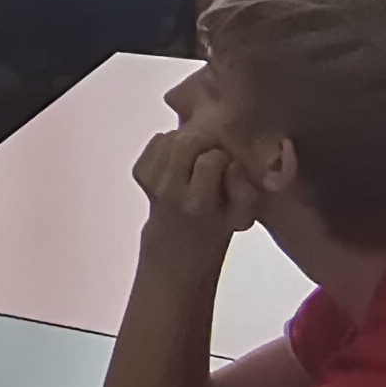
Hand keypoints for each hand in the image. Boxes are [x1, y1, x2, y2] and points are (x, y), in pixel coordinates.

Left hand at [130, 129, 262, 254]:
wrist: (175, 249)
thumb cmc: (213, 231)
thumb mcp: (241, 219)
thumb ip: (244, 191)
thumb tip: (232, 164)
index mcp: (197, 204)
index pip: (210, 160)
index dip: (222, 158)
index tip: (226, 168)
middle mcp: (169, 191)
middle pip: (186, 142)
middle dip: (204, 142)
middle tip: (211, 155)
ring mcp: (151, 181)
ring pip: (171, 137)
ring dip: (187, 141)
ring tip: (197, 159)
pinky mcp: (140, 173)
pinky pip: (157, 140)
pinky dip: (170, 144)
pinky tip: (180, 160)